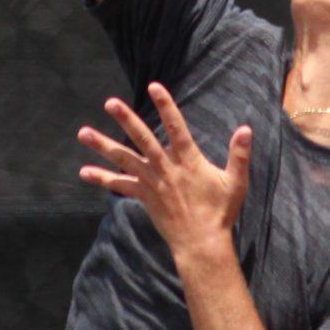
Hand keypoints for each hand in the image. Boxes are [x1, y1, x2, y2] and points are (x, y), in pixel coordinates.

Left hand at [77, 82, 249, 259]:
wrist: (200, 243)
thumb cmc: (220, 212)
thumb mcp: (235, 182)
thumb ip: (239, 154)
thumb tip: (246, 129)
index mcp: (188, 160)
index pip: (176, 126)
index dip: (165, 105)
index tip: (154, 86)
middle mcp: (165, 168)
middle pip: (142, 138)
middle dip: (126, 119)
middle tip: (110, 103)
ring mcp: (151, 182)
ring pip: (123, 159)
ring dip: (102, 145)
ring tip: (83, 132)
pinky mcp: (143, 196)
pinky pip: (119, 185)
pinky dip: (101, 178)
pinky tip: (83, 171)